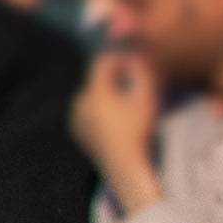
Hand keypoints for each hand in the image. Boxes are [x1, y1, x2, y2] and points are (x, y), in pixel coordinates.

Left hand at [71, 46, 164, 199]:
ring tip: (129, 100)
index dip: (120, 59)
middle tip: (136, 81)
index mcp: (93, 92)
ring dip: (110, 92)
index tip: (136, 64)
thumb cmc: (137, 131)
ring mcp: (76, 119)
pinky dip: (103, 108)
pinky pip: (90, 111)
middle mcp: (79, 102)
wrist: (124, 167)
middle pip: (97, 79)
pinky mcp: (79, 132)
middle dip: (116, 76)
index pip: (102, 63)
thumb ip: (142, 73)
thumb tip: (136, 54)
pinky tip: (119, 117)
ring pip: (93, 96)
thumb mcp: (146, 99)